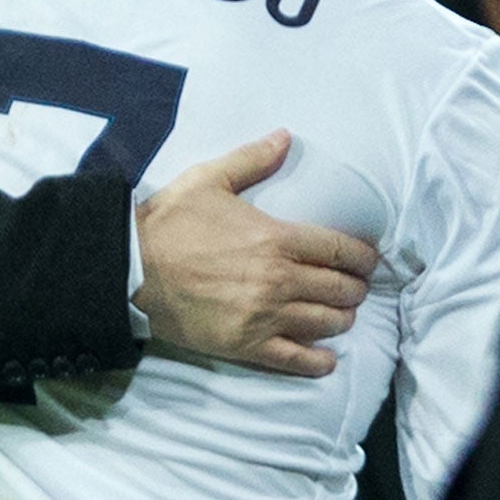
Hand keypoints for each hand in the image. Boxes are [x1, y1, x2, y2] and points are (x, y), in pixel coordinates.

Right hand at [133, 129, 376, 376]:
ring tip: (340, 315)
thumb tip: (285, 137)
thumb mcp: (209, 180)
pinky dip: (319, 362)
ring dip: (341, 320)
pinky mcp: (247, 345)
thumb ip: (253, 160)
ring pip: (326, 324)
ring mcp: (265, 316)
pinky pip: (295, 360)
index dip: (363, 257)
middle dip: (355, 289)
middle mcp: (279, 280)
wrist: (130, 269)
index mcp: (276, 238)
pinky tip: (327, 359)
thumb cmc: (169, 223)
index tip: (368, 260)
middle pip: (340, 289)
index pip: (340, 250)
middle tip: (355, 287)